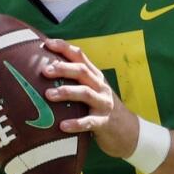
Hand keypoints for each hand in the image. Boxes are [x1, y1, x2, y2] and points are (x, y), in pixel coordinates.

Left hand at [41, 39, 139, 156]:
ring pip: (86, 93)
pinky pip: (89, 122)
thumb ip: (76, 80)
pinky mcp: (104, 122)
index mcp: (95, 76)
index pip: (80, 56)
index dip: (64, 48)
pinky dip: (76, 123)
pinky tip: (62, 126)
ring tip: (48, 94)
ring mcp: (103, 104)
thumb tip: (45, 70)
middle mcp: (100, 87)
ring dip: (66, 92)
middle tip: (45, 71)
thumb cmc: (102, 107)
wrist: (128, 130)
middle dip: (63, 69)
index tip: (47, 43)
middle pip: (82, 72)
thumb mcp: (94, 89)